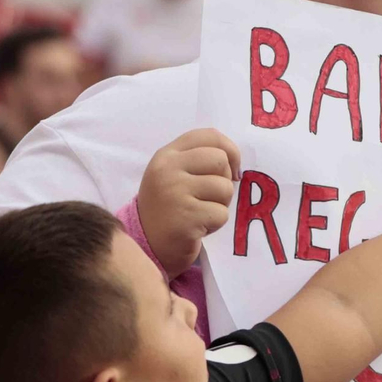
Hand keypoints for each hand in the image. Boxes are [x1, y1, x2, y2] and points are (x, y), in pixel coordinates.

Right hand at [137, 128, 240, 277]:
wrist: (147, 245)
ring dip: (220, 204)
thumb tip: (235, 161)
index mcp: (167, 155)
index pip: (209, 135)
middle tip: (210, 197)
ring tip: (201, 212)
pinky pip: (221, 214)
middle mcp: (168, 169)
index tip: (232, 169)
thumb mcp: (174, 174)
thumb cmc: (168, 208)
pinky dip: (216, 224)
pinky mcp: (186, 217)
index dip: (230, 150)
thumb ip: (198, 159)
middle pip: (221, 160)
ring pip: (225, 188)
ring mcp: (175, 192)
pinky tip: (198, 227)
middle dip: (224, 181)